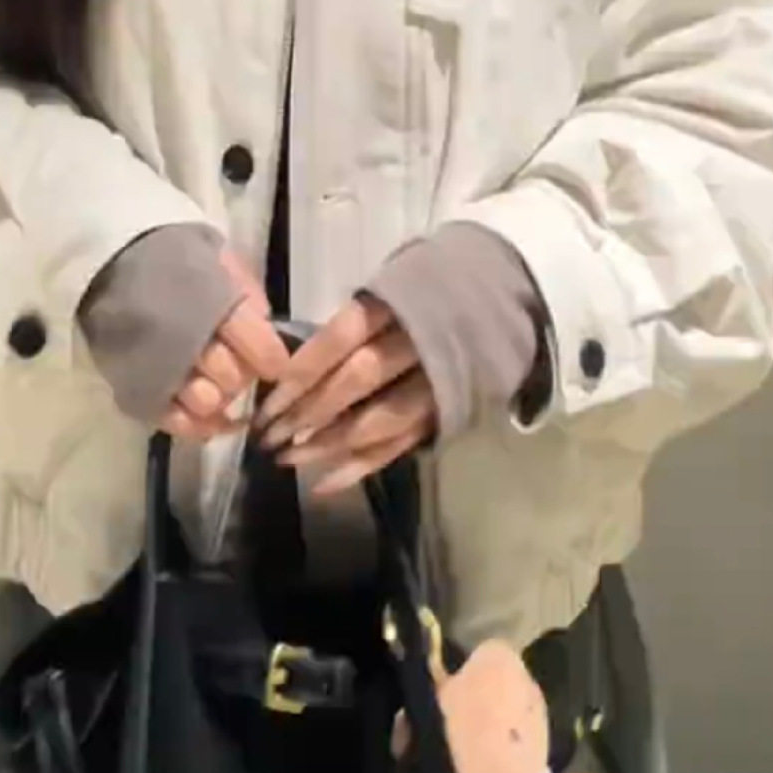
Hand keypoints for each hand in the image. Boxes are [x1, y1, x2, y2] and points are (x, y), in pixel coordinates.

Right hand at [158, 247, 293, 441]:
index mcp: (214, 303)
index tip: (271, 361)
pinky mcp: (139, 391)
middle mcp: (189, 341)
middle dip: (239, 375)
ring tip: (210, 382)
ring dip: (216, 397)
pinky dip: (196, 424)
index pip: (262, 350)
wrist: (106, 263)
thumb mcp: (215, 256)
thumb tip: (266, 323)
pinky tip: (205, 415)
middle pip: (234, 379)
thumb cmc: (169, 258)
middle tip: (232, 363)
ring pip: (207, 404)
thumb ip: (244, 287)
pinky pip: (177, 423)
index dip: (272, 360)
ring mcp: (161, 370)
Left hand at [252, 294, 438, 494]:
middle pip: (356, 381)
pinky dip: (360, 468)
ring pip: (377, 421)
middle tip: (269, 437)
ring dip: (329, 445)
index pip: (338, 340)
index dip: (301, 373)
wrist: (504, 302)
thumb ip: (354, 321)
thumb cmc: (430, 292)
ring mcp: (435, 384)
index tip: (268, 401)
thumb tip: (293, 357)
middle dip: (309, 412)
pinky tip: (324, 484)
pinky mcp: (445, 414)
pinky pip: (399, 446)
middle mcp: (417, 344)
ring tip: (289, 460)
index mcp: (396, 303)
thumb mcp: (393, 287)